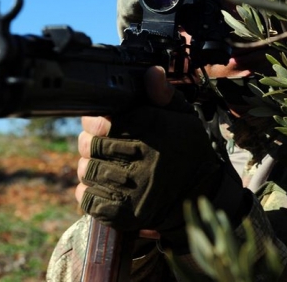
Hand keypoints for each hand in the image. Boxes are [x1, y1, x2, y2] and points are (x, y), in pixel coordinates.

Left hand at [75, 66, 223, 232]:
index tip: (96, 122)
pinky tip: (105, 187)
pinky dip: (89, 192)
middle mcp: (142, 158)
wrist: (200, 195)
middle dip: (90, 143)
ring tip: (104, 165)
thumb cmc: (187, 150)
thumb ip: (164, 95)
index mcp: (153, 130)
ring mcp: (132, 189)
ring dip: (90, 167)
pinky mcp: (124, 214)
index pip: (103, 121)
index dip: (93, 121)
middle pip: (90, 145)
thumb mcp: (183, 117)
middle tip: (99, 144)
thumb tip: (152, 72)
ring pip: (86, 171)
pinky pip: (87, 198)